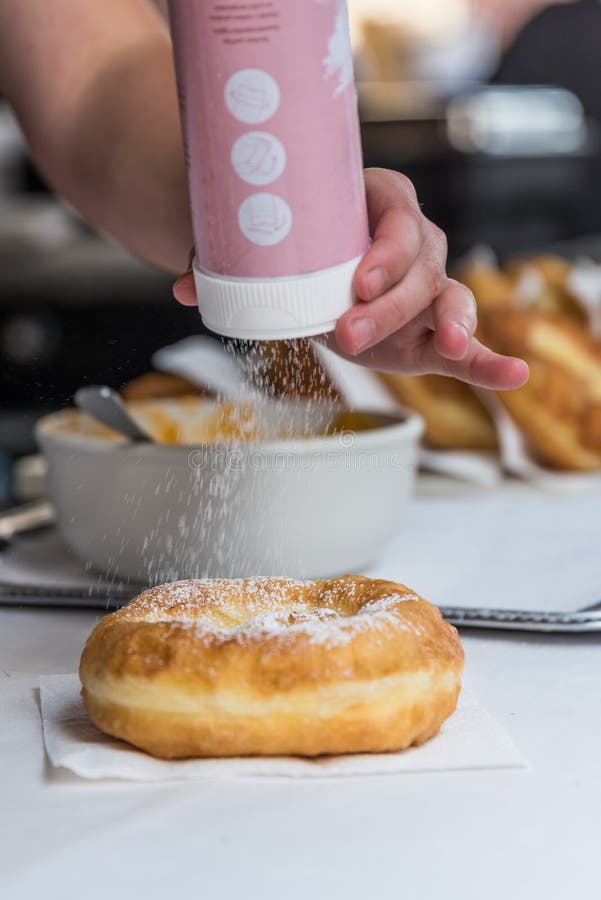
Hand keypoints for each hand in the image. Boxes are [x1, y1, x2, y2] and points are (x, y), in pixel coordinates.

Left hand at [173, 168, 527, 389]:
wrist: (319, 270)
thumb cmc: (303, 248)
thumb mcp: (272, 250)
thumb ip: (235, 265)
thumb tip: (184, 288)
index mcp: (380, 205)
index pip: (397, 217)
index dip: (385, 249)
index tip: (356, 279)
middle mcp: (415, 242)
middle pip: (421, 266)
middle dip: (389, 304)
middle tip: (346, 332)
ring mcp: (429, 287)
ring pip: (449, 298)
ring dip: (446, 324)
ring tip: (442, 346)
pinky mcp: (430, 329)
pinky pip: (469, 344)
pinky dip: (490, 361)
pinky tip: (513, 375)